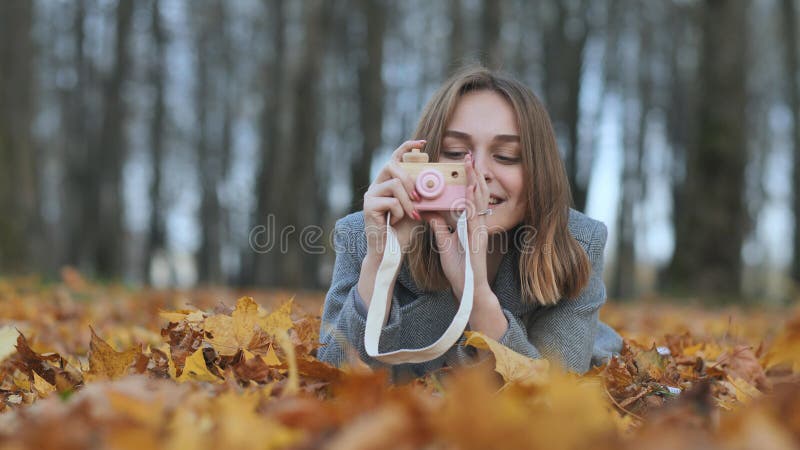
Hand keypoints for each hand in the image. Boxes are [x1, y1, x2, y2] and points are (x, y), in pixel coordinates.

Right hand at [363, 140, 426, 257]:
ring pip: (395, 184)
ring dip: (408, 201)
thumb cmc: (403, 232)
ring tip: (411, 214)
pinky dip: (400, 212)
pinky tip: (396, 222)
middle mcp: (377, 186)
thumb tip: (438, 183)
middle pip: (393, 166)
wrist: (390, 252)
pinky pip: (392, 201)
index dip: (407, 147)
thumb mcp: (417, 209)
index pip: (395, 158)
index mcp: (387, 183)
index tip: (422, 143)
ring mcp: (371, 195)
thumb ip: (422, 196)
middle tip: (419, 197)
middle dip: (410, 180)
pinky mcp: (369, 206)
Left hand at [422, 153, 490, 298]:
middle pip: (478, 193)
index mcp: (470, 224)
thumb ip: (439, 226)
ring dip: (475, 181)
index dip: (468, 180)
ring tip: (471, 165)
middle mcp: (478, 224)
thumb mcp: (445, 242)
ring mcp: (480, 230)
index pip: (470, 197)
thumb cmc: (458, 268)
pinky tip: (471, 188)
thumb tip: (429, 212)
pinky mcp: (478, 237)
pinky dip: (473, 201)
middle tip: (469, 156)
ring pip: (480, 200)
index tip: (464, 165)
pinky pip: (476, 216)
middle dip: (474, 174)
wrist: (467, 288)